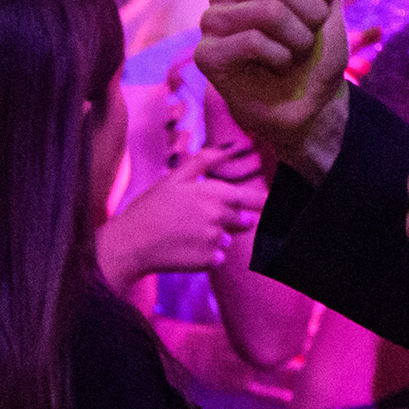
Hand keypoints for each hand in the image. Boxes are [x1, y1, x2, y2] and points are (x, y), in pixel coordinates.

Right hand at [102, 140, 265, 289]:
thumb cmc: (151, 207)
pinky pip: (218, 257)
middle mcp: (221, 216)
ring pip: (227, 239)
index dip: (266, 202)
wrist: (132, 242)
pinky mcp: (210, 261)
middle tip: (199, 221)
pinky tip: (186, 250)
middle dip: (231, 221)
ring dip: (216, 238)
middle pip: (242, 220)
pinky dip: (207, 256)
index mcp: (215, 193)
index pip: (252, 198)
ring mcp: (216, 240)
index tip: (276, 204)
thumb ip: (205, 161)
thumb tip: (231, 147)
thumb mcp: (175, 177)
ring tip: (187, 234)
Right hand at [201, 0, 349, 179]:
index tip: (324, 5)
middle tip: (308, 36)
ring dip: (298, 38)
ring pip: (267, 10)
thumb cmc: (317, 52)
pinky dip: (279, 56)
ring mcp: (211, 22)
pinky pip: (251, 40)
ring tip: (293, 53)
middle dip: (311, 14)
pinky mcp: (206, 55)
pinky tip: (276, 66)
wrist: (312, 105)